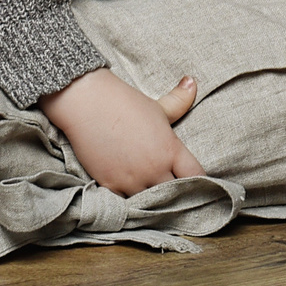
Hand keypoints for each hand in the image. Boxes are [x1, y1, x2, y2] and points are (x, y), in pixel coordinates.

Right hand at [40, 68, 203, 194]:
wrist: (86, 103)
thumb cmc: (124, 102)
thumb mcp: (156, 105)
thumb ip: (179, 101)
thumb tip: (192, 81)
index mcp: (170, 149)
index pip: (196, 176)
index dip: (199, 182)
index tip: (195, 184)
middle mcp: (155, 168)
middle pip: (175, 195)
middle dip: (175, 194)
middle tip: (172, 193)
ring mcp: (132, 179)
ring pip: (150, 202)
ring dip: (151, 199)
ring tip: (150, 194)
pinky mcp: (111, 185)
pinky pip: (126, 204)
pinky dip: (129, 200)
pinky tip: (129, 194)